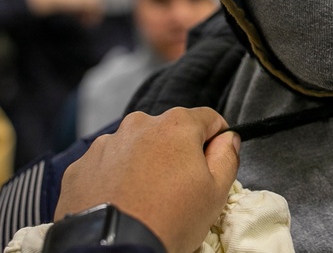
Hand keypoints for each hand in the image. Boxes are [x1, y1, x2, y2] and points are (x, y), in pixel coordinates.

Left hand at [55, 107, 239, 252]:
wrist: (111, 251)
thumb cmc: (169, 221)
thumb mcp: (216, 192)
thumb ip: (227, 156)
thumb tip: (227, 139)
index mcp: (176, 125)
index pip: (208, 119)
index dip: (216, 141)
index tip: (212, 164)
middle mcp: (138, 125)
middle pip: (169, 132)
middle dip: (176, 153)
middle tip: (177, 188)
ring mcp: (104, 145)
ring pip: (135, 147)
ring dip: (143, 164)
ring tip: (144, 199)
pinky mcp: (78, 169)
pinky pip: (105, 166)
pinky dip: (114, 178)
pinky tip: (120, 202)